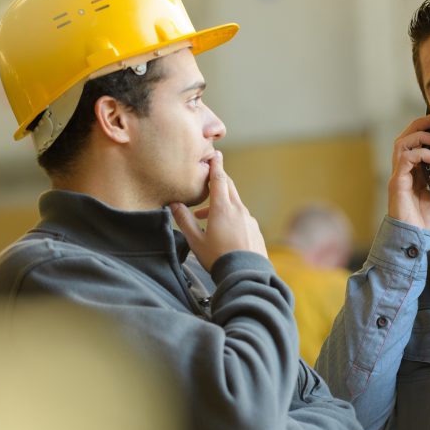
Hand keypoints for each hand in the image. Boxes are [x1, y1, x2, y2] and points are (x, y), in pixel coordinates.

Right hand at [172, 151, 267, 268]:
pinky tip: (223, 231)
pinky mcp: (255, 230)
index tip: (214, 155)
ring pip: (234, 203)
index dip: (216, 166)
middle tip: (209, 177)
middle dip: (218, 180)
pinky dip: (231, 216)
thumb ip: (184, 220)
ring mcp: (249, 219)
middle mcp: (239, 210)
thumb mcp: (196, 240)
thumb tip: (174, 205)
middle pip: (229, 187)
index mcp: (223, 208)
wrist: (246, 274)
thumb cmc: (218, 258)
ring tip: (205, 216)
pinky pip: (242, 216)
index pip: (219, 179)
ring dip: (220, 203)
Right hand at [387, 115, 429, 232]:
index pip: (412, 144)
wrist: (417, 239)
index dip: (423, 132)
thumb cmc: (424, 223)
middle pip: (404, 138)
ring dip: (420, 137)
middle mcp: (402, 172)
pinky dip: (420, 153)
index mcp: (411, 174)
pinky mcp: (397, 182)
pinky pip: (405, 159)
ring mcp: (398, 176)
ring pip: (401, 144)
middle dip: (419, 126)